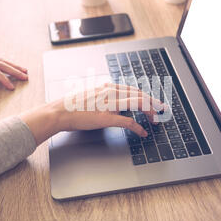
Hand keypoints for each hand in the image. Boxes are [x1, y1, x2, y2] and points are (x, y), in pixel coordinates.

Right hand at [20, 83, 165, 144]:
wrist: (59, 111)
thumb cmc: (72, 106)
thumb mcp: (92, 96)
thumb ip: (105, 97)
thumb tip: (115, 105)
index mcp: (108, 87)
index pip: (133, 90)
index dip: (146, 96)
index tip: (153, 102)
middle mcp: (111, 93)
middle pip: (139, 95)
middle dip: (153, 103)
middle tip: (161, 110)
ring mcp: (109, 105)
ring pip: (137, 104)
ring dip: (149, 112)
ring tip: (155, 120)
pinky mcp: (106, 117)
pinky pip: (128, 122)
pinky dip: (138, 127)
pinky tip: (143, 132)